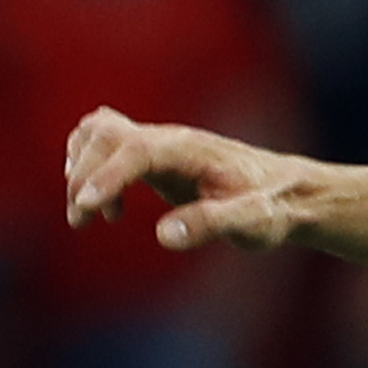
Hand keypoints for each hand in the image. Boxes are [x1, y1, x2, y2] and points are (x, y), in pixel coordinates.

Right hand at [64, 107, 307, 252]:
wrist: (288, 193)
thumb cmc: (273, 208)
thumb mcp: (251, 223)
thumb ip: (211, 224)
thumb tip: (163, 235)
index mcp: (193, 151)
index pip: (138, 149)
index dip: (107, 175)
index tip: (87, 208)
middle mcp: (172, 139)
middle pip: (105, 134)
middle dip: (82, 175)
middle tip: (81, 221)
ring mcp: (161, 144)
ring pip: (98, 132)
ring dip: (79, 169)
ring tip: (88, 215)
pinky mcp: (156, 157)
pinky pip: (106, 146)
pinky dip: (91, 172)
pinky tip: (112, 211)